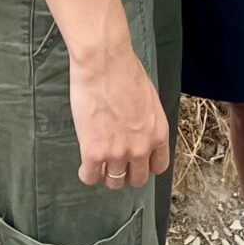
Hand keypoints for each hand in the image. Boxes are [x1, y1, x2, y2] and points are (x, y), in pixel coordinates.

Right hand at [71, 44, 170, 191]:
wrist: (103, 62)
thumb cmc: (124, 71)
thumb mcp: (149, 99)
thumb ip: (147, 122)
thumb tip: (139, 130)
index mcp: (158, 133)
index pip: (158, 166)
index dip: (145, 165)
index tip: (136, 161)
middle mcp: (141, 148)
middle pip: (137, 179)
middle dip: (126, 172)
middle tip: (116, 162)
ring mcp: (117, 152)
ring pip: (113, 182)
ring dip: (106, 174)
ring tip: (99, 163)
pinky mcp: (94, 152)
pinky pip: (90, 176)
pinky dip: (87, 173)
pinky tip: (85, 164)